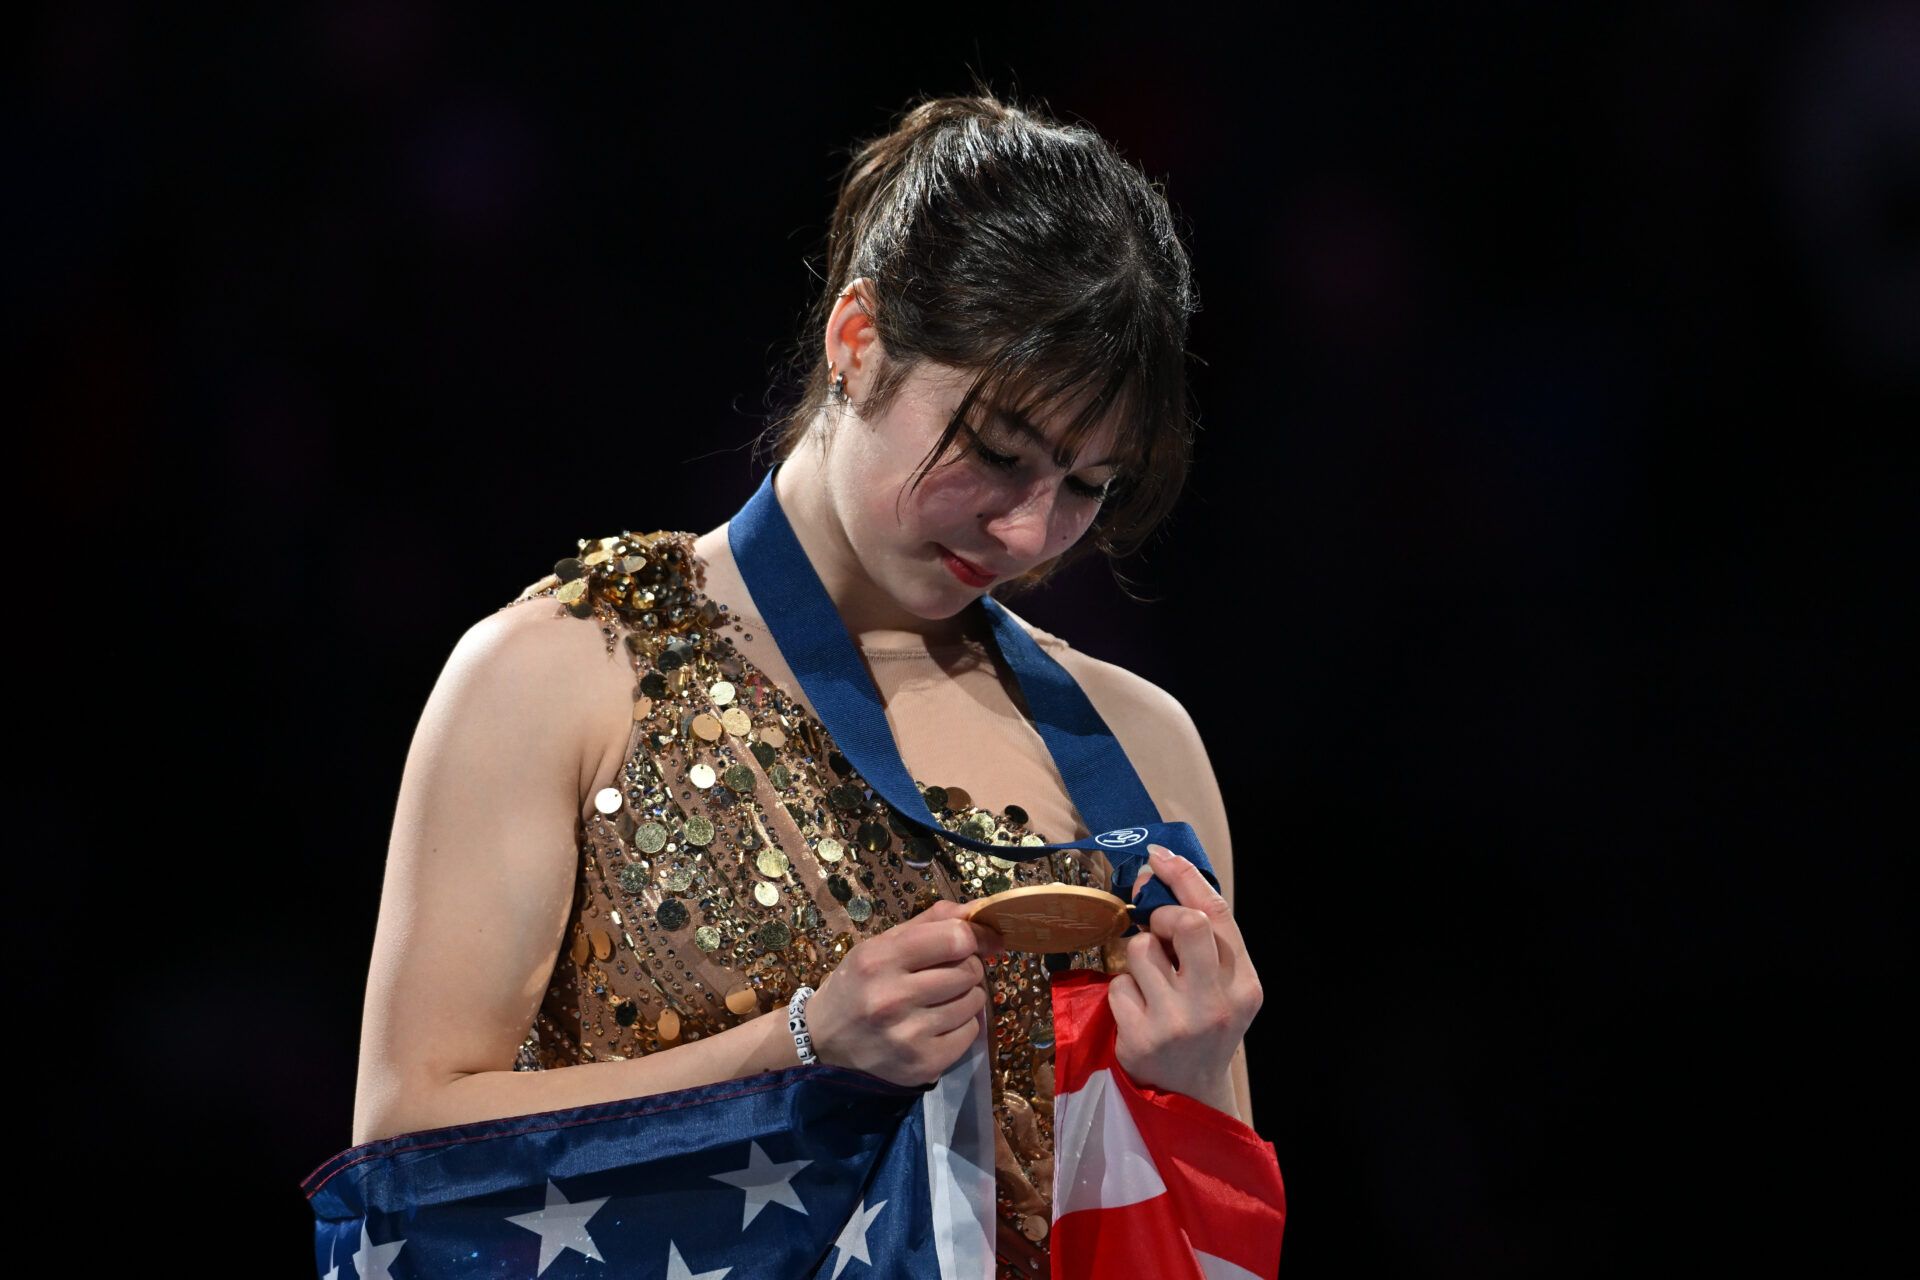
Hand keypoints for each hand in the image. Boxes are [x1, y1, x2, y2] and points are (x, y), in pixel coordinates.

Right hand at [804, 899, 1008, 1086]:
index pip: (955, 939)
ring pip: (974, 1002)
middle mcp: (893, 998)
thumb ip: (931, 922)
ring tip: (941, 999)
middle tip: (947, 973)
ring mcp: (908, 1035)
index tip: (973, 942)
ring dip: (966, 997)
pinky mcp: (923, 1064)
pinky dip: (962, 1026)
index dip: (972, 938)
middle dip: (967, 967)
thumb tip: (979, 913)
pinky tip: (938, 1024)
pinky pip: (970, 1033)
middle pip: (969, 971)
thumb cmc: (857, 984)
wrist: (823, 1040)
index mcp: (880, 959)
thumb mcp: (881, 944)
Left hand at [1110, 845, 1263, 1110]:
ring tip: (1150, 983)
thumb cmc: (1204, 1028)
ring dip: (1138, 958)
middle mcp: (1217, 1003)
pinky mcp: (1142, 1039)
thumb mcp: (1223, 988)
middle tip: (1157, 926)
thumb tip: (1158, 877)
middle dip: (1161, 914)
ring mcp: (1178, 1023)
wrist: (1189, 1098)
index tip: (1159, 857)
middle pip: (1185, 923)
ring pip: (1141, 950)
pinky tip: (1137, 1011)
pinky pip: (1118, 985)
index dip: (1184, 876)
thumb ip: (1205, 942)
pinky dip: (1123, 991)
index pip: (1217, 914)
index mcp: (1245, 985)